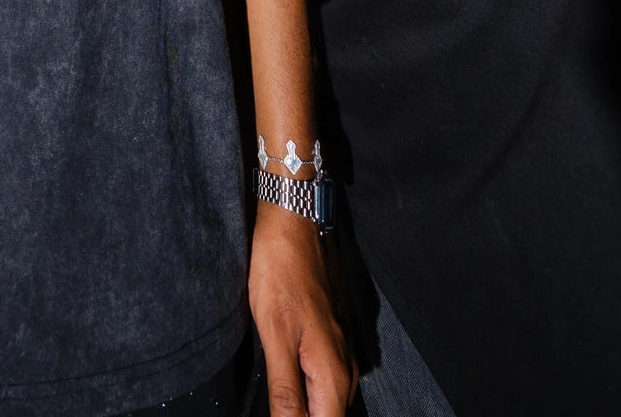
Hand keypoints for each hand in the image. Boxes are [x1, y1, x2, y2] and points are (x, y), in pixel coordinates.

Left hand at [249, 208, 355, 416]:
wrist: (292, 223)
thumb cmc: (281, 271)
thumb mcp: (275, 335)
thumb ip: (285, 392)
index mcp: (334, 375)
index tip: (280, 414)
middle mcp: (345, 370)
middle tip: (277, 399)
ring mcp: (341, 353)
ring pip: (327, 403)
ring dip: (304, 408)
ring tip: (279, 397)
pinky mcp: (330, 340)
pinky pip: (324, 383)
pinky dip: (306, 392)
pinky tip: (286, 385)